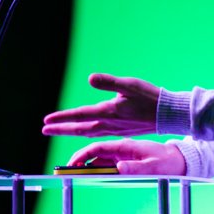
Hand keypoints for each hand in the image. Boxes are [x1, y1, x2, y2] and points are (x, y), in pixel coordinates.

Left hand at [42, 72, 163, 137]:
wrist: (168, 114)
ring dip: (71, 131)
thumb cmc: (150, 97)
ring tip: (58, 130)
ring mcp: (114, 129)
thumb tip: (90, 78)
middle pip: (79, 129)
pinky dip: (85, 133)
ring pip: (87, 132)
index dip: (62, 118)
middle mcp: (109, 124)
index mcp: (108, 112)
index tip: (46, 121)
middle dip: (61, 129)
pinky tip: (84, 130)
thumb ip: (109, 82)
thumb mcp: (129, 85)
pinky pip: (97, 134)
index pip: (79, 116)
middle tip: (44, 129)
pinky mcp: (120, 131)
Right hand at [64, 139, 186, 176]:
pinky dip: (96, 168)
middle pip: (95, 153)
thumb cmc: (168, 162)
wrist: (178, 160)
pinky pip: (107, 164)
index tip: (72, 163)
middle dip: (79, 160)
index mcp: (125, 146)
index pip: (98, 148)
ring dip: (86, 165)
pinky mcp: (126, 160)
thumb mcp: (154, 166)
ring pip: (99, 159)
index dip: (83, 155)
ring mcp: (123, 154)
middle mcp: (121, 149)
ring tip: (74, 174)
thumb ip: (137, 167)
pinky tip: (89, 174)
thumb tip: (119, 168)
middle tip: (66, 170)